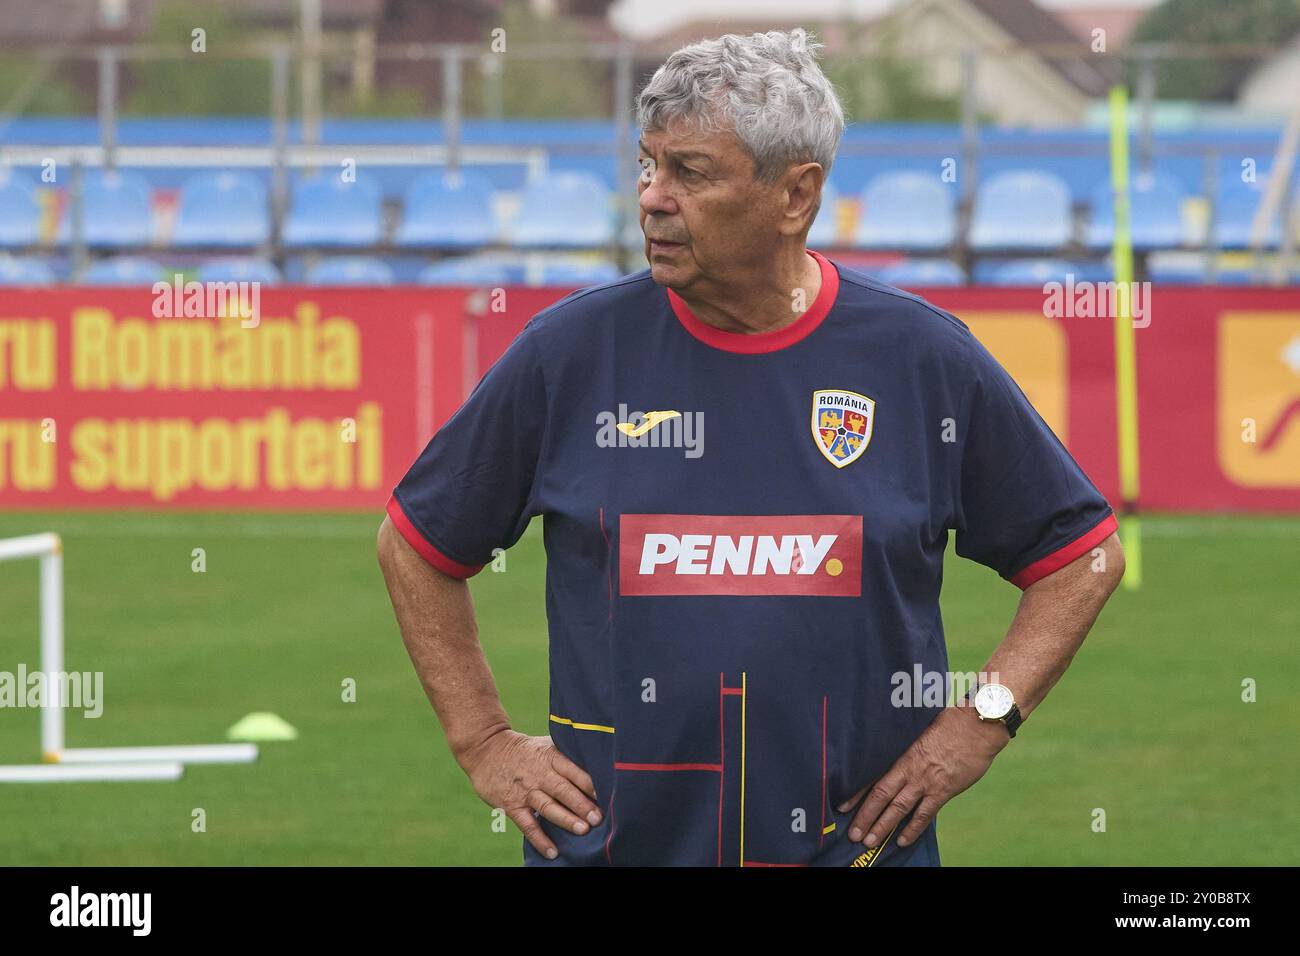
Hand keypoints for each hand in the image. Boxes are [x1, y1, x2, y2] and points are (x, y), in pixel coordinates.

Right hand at [460, 729, 601, 860]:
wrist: (486, 749)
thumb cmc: (525, 750)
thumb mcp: (546, 745)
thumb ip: (568, 756)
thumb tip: (599, 767)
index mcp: (551, 757)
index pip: (574, 770)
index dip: (590, 783)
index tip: (607, 795)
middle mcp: (539, 773)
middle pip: (563, 789)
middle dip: (581, 804)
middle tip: (598, 817)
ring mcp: (525, 790)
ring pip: (547, 806)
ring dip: (565, 819)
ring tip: (583, 830)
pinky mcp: (511, 805)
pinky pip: (527, 824)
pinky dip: (540, 839)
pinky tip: (552, 851)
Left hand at [837, 706, 1008, 849]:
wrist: (978, 726)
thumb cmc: (950, 722)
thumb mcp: (921, 727)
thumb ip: (906, 741)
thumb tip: (892, 745)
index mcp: (901, 753)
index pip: (873, 776)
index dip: (856, 793)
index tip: (842, 806)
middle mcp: (910, 770)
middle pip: (881, 795)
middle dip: (865, 816)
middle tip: (852, 834)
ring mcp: (926, 782)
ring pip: (899, 808)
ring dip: (883, 826)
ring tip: (869, 841)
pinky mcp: (943, 791)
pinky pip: (924, 814)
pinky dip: (913, 829)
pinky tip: (901, 841)